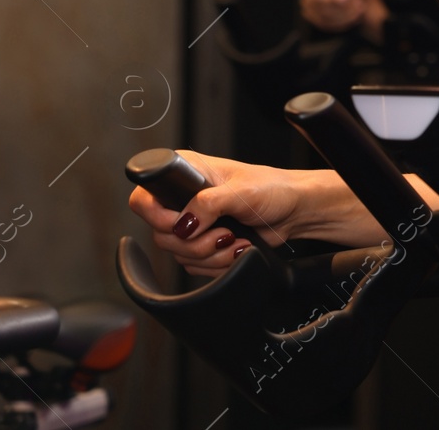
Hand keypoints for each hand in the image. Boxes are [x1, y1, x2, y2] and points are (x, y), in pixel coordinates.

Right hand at [127, 151, 314, 277]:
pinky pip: (194, 266)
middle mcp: (183, 198)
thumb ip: (209, 204)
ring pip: (177, 254)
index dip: (157, 216)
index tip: (184, 224)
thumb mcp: (242, 191)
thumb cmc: (273, 189)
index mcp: (186, 173)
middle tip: (223, 232)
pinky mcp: (202, 244)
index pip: (143, 197)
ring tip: (236, 238)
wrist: (294, 211)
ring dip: (210, 254)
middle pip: (160, 234)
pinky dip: (217, 263)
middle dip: (195, 242)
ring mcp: (192, 223)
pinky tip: (237, 248)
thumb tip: (185, 223)